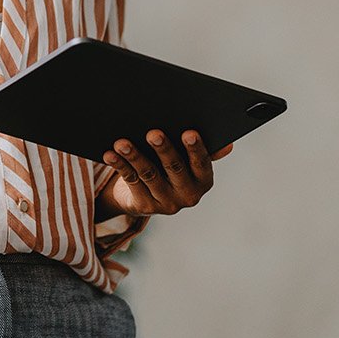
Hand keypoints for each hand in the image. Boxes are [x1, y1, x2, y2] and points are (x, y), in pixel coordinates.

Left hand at [98, 129, 233, 217]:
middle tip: (153, 132)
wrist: (147, 196)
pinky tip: (110, 154)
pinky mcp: (144, 205)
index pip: (202, 164)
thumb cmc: (172, 168)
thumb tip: (228, 145)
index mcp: (203, 181)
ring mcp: (165, 203)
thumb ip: (206, 151)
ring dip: (135, 156)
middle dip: (164, 149)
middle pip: (174, 169)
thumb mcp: (190, 161)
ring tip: (122, 141)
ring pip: (148, 174)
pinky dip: (119, 165)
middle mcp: (187, 195)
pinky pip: (130, 180)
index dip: (195, 149)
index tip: (188, 132)